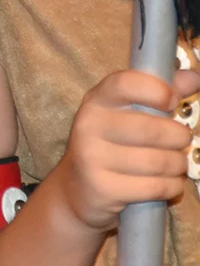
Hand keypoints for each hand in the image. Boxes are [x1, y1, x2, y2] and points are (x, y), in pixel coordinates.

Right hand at [54, 69, 199, 232]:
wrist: (76, 188)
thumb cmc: (110, 145)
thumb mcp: (126, 114)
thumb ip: (159, 92)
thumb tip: (194, 78)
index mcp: (96, 101)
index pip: (125, 84)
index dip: (156, 90)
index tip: (171, 101)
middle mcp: (88, 125)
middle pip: (154, 130)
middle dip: (180, 138)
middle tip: (179, 142)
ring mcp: (92, 157)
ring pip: (160, 162)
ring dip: (178, 165)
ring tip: (172, 164)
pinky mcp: (102, 187)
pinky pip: (156, 187)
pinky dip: (171, 187)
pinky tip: (163, 183)